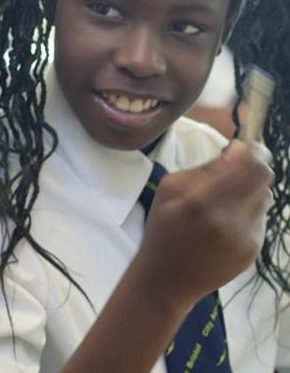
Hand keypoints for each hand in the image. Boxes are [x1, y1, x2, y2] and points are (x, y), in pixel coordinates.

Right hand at [138, 140, 272, 303]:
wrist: (167, 279)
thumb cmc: (162, 228)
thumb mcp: (170, 188)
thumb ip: (205, 168)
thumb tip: (238, 149)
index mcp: (203, 201)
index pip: (252, 166)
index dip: (256, 152)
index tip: (246, 148)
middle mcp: (230, 219)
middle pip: (264, 179)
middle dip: (251, 169)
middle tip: (232, 173)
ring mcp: (246, 238)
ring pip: (264, 198)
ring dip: (249, 192)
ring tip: (224, 202)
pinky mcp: (254, 251)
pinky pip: (259, 219)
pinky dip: (247, 213)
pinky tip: (224, 224)